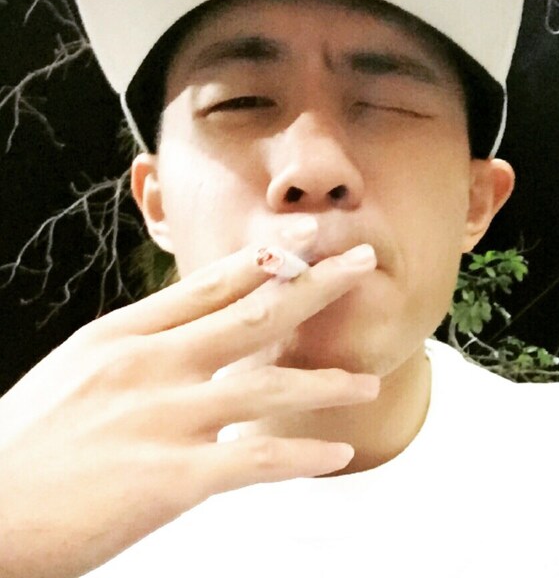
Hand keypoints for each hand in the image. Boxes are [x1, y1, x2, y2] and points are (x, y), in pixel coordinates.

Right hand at [0, 239, 378, 577]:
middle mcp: (152, 365)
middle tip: (364, 262)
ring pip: (268, 385)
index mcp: (126, 335)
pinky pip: (255, 459)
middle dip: (316, 285)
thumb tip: (190, 336)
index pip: (212, 284)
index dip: (268, 257)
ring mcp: (164, 417)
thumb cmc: (24, 441)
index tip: (307, 236)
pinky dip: (301, 456)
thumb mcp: (81, 369)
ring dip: (326, 382)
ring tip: (369, 383)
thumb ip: (142, 349)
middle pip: (253, 313)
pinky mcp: (170, 478)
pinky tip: (336, 454)